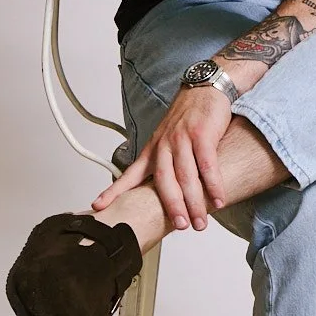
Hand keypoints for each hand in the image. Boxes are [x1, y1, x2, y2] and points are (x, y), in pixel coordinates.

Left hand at [92, 85, 231, 231]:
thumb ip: (163, 162)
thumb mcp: (167, 137)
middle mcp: (164, 145)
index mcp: (153, 149)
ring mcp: (182, 139)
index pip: (130, 173)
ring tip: (200, 222)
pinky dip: (213, 185)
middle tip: (180, 227)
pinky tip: (218, 200)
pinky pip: (207, 166)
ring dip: (194, 203)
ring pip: (186, 178)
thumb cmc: (188, 116)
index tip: (98, 207)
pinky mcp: (202, 135)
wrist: (205, 88)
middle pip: (164, 182)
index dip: (114, 191)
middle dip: (172, 207)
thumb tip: (165, 189)